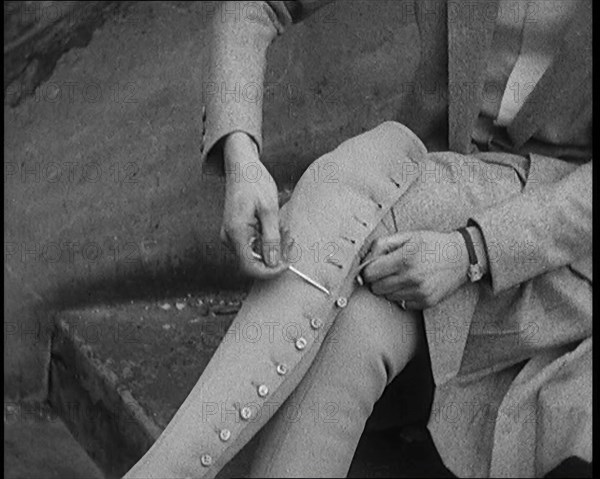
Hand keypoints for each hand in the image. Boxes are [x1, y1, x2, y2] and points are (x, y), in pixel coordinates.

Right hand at [220, 132, 289, 277]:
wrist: (242, 167)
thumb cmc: (255, 183)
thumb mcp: (269, 210)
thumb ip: (271, 238)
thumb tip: (274, 263)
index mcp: (236, 232)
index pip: (250, 267)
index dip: (270, 271)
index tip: (288, 264)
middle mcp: (229, 238)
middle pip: (254, 262)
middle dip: (276, 256)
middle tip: (291, 239)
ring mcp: (231, 236)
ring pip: (255, 255)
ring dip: (274, 247)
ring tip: (285, 229)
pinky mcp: (236, 233)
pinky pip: (253, 245)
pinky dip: (268, 240)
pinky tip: (276, 227)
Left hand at [362, 230, 471, 309]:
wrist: (462, 256)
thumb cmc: (432, 244)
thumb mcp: (407, 236)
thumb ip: (381, 245)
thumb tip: (364, 261)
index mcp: (404, 259)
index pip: (370, 274)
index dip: (368, 270)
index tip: (373, 267)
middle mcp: (411, 277)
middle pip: (376, 288)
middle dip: (378, 280)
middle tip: (388, 271)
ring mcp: (419, 292)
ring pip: (388, 297)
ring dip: (390, 288)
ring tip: (403, 276)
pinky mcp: (427, 302)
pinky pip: (403, 304)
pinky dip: (404, 296)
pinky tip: (413, 284)